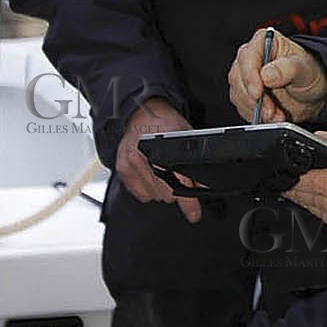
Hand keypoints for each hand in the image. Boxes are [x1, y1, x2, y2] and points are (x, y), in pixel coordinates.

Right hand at [119, 98, 201, 224]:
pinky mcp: (122, 169)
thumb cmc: (165, 122)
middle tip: (179, 178)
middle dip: (177, 190)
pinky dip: (148, 189)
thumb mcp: (187, 136)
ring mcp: (131, 162)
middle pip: (166, 193)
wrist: (142, 112)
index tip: (194, 214)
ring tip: (164, 172)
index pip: (179, 181)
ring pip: (154, 196)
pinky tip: (151, 174)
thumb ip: (194, 160)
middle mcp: (145, 156)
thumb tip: (203, 185)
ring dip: (162, 190)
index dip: (189, 202)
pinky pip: (140, 193)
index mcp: (164, 145)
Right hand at [228, 27, 326, 126]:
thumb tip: (266, 75)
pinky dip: (257, 116)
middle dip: (254, 99)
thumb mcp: (304, 68)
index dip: (250, 76)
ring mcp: (247, 77)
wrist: (313, 93)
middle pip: (239, 78)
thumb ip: (287, 69)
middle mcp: (251, 58)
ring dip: (257, 110)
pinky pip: (243, 108)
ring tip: (277, 115)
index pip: (247, 57)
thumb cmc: (310, 72)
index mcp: (265, 42)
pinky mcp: (246, 95)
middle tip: (271, 110)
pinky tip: (273, 117)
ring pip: (239, 95)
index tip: (258, 93)